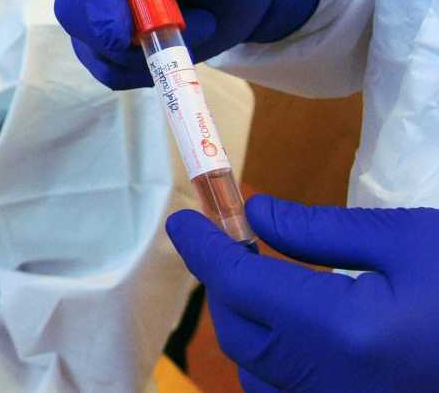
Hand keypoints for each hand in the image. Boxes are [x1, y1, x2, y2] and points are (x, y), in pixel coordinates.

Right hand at [54, 0, 322, 88]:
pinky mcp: (103, 37)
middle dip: (117, 38)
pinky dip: (141, 71)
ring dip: (140, 55)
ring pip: (88, 44)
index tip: (122, 36)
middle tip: (176, 35)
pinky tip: (176, 49)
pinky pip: (106, 68)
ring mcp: (93, 2)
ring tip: (196, 30)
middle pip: (73, 8)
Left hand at [166, 195, 438, 391]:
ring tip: (264, 281)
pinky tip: (296, 331)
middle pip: (240, 331)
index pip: (239, 284)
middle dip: (227, 284)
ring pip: (257, 372)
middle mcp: (329, 386)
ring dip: (249, 326)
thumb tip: (255, 216)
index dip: (203, 249)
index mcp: (341, 332)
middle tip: (231, 242)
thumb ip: (320, 232)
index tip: (183, 220)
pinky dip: (276, 364)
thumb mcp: (410, 241)